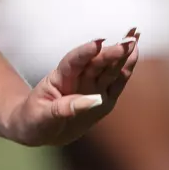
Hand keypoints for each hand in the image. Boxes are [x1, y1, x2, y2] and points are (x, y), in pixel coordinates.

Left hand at [6, 31, 138, 146]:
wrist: (37, 129)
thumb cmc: (33, 121)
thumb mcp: (42, 118)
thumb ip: (65, 108)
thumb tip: (94, 100)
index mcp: (59, 79)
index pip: (73, 62)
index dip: (84, 52)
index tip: (98, 42)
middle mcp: (77, 79)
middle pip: (96, 62)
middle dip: (112, 51)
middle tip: (129, 39)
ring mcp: (90, 87)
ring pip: (108, 69)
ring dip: (122, 55)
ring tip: (135, 40)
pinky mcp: (102, 99)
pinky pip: (115, 83)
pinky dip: (125, 70)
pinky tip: (135, 56)